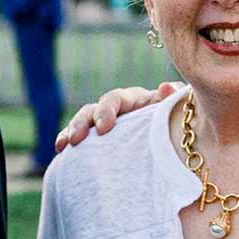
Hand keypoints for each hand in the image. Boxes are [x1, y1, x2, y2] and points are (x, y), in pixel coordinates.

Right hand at [54, 83, 176, 151]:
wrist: (177, 144)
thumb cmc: (177, 123)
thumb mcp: (179, 111)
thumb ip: (172, 100)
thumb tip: (166, 87)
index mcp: (133, 99)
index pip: (115, 99)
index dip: (107, 111)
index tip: (104, 128)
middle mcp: (115, 110)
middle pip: (93, 109)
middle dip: (83, 122)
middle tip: (78, 138)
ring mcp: (104, 124)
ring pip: (82, 122)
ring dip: (71, 131)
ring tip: (64, 145)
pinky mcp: (98, 140)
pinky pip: (78, 138)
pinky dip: (67, 140)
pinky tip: (59, 151)